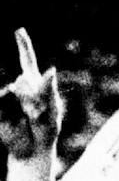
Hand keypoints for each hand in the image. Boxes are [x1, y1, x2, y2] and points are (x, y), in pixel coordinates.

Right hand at [0, 29, 62, 159]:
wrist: (32, 150)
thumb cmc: (46, 130)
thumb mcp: (53, 111)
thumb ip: (49, 90)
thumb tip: (50, 69)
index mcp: (34, 85)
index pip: (27, 61)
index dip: (23, 45)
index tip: (19, 30)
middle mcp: (18, 88)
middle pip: (24, 81)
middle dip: (34, 98)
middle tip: (39, 114)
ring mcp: (6, 98)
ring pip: (12, 92)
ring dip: (25, 107)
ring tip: (30, 119)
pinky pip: (3, 102)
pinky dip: (11, 112)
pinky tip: (17, 122)